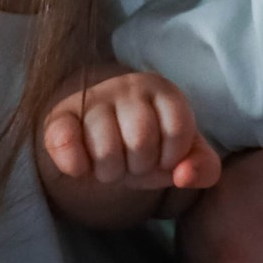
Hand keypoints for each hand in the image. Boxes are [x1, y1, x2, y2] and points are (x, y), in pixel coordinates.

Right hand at [41, 69, 220, 192]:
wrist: (103, 141)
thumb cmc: (151, 147)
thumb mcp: (183, 157)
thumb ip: (203, 167)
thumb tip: (183, 176)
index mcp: (163, 91)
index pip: (177, 129)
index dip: (171, 157)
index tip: (162, 157)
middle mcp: (127, 86)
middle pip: (140, 140)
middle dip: (139, 166)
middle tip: (132, 162)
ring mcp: (91, 99)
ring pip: (105, 149)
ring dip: (110, 172)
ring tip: (110, 163)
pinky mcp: (59, 116)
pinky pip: (64, 142)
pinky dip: (74, 165)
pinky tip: (82, 168)